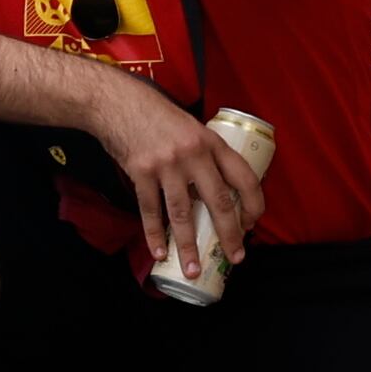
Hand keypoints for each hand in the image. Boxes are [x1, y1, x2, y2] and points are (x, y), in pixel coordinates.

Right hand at [81, 65, 265, 279]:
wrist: (117, 102)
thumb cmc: (155, 114)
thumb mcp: (190, 127)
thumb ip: (203, 154)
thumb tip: (215, 190)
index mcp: (211, 141)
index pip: (244, 176)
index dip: (254, 203)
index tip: (253, 224)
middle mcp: (193, 154)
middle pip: (218, 202)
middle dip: (230, 235)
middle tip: (236, 257)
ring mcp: (166, 165)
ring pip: (182, 214)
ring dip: (189, 246)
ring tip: (194, 269)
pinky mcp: (141, 173)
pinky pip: (150, 211)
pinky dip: (154, 235)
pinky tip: (160, 253)